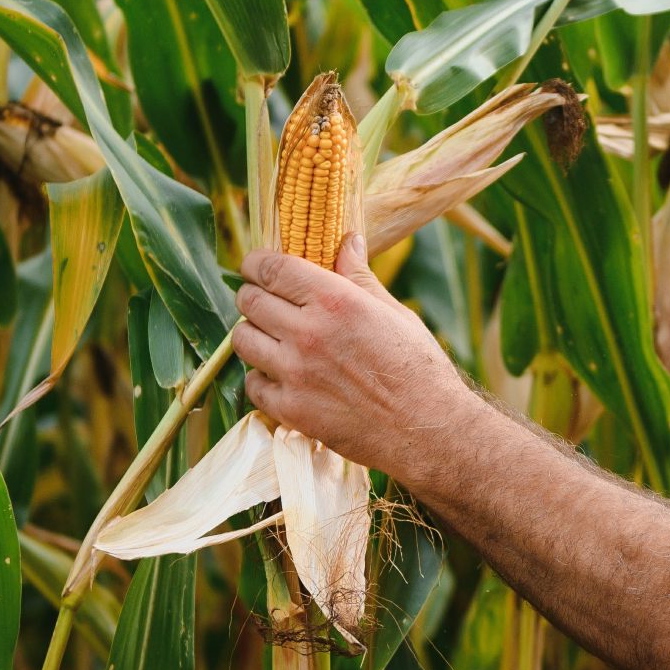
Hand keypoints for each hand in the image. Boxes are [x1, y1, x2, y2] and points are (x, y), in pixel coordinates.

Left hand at [232, 234, 475, 485]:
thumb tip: (348, 240)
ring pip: (242, 340)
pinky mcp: (291, 410)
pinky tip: (281, 375)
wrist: (427, 429)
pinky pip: (252, 385)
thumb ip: (359, 276)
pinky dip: (260, 378)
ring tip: (271, 339)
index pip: (271, 269)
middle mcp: (308, 333)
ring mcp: (295, 373)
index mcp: (335, 301)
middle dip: (252, 296)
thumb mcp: (394, 312)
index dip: (256, 263)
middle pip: (249, 301)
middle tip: (264, 302)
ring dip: (252, 335)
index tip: (255, 266)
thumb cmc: (418, 368)